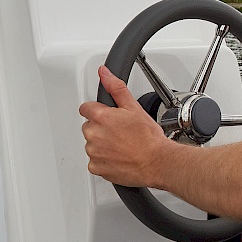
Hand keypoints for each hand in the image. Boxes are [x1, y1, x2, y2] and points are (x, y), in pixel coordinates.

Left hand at [78, 65, 171, 187]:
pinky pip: (94, 161)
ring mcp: (93, 152)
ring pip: (92, 144)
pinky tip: (118, 157)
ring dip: (102, 144)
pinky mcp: (95, 167)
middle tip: (120, 132)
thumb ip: (116, 88)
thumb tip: (104, 74)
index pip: (86, 108)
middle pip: (89, 126)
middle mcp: (93, 134)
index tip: (108, 116)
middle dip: (101, 128)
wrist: (156, 162)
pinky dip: (104, 160)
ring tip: (122, 145)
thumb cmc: (148, 138)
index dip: (98, 111)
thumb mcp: (134, 107)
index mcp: (101, 117)